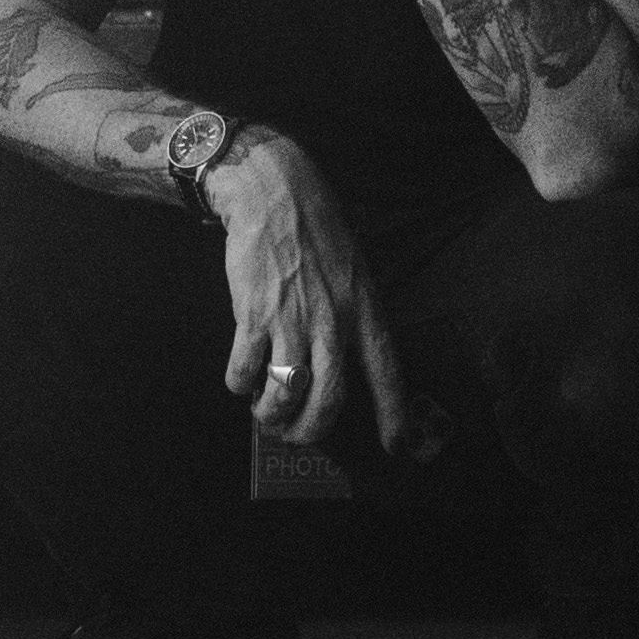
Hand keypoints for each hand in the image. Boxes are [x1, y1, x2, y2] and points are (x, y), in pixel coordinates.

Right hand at [211, 132, 418, 455]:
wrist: (273, 191)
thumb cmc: (317, 227)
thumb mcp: (355, 269)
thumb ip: (353, 315)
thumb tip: (343, 362)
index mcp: (364, 309)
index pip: (387, 373)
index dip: (394, 415)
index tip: (398, 448)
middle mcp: (332, 321)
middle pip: (328, 400)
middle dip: (310, 430)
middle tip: (297, 434)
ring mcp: (291, 319)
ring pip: (285, 392)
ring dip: (271, 413)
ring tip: (264, 411)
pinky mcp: (253, 313)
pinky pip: (245, 370)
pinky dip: (240, 384)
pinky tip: (240, 378)